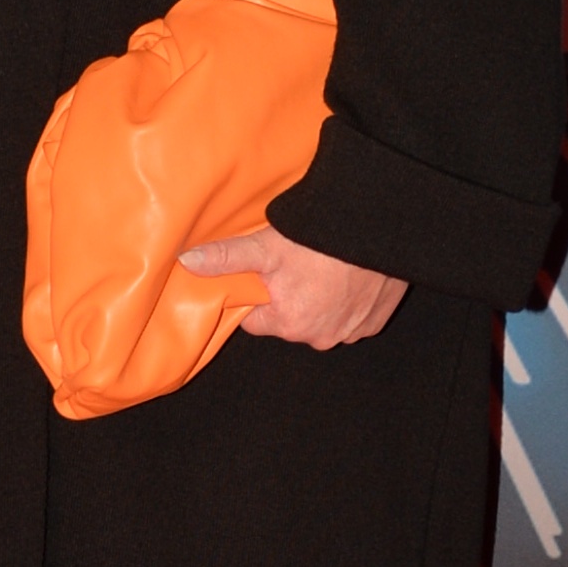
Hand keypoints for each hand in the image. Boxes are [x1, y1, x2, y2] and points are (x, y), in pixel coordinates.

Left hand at [178, 225, 406, 349]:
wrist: (380, 229)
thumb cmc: (322, 240)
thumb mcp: (267, 247)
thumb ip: (226, 258)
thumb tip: (187, 262)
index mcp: (289, 324)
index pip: (255, 320)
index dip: (255, 295)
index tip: (263, 274)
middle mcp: (320, 337)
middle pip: (288, 321)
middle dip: (288, 297)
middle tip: (296, 265)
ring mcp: (351, 332)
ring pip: (320, 319)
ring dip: (319, 300)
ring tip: (323, 267)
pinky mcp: (375, 322)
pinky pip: (351, 316)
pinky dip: (347, 301)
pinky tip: (347, 276)